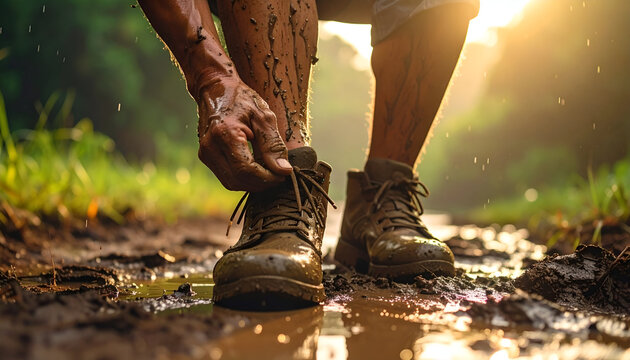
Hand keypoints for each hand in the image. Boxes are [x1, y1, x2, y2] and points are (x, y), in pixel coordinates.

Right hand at [196, 76, 292, 191]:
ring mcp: (205, 153)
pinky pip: (227, 177)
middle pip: (239, 181)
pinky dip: (244, 178)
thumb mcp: (264, 116)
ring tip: (269, 170)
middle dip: (262, 183)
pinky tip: (256, 167)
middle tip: (279, 174)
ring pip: (232, 183)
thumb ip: (274, 145)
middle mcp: (210, 147)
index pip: (247, 170)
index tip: (283, 174)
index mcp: (225, 134)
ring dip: (253, 183)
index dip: (267, 178)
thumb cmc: (242, 99)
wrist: (215, 88)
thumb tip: (284, 171)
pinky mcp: (205, 157)